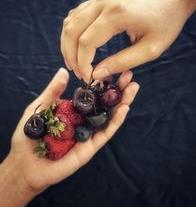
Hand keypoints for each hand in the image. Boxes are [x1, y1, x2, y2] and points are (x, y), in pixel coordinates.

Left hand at [0, 68, 138, 206]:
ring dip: (123, 103)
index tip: (114, 69)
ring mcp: (89, 134)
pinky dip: (116, 121)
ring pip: (110, 117)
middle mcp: (84, 121)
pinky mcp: (90, 148)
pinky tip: (124, 108)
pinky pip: (105, 133)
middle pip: (105, 104)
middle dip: (118, 90)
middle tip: (130, 75)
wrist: (25, 164)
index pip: (93, 94)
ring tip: (133, 88)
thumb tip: (63, 71)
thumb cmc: (29, 135)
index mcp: (74, 110)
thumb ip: (53, 91)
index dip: (104, 82)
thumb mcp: (39, 108)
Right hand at [61, 0, 187, 82]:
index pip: (86, 42)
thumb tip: (97, 74)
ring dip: (68, 44)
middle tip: (78, 74)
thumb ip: (122, 62)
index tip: (88, 79)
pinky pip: (76, 15)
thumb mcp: (150, 49)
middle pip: (72, 31)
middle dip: (71, 56)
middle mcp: (103, 2)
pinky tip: (77, 46)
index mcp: (116, 14)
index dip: (83, 64)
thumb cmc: (166, 23)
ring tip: (75, 63)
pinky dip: (72, 32)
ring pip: (70, 22)